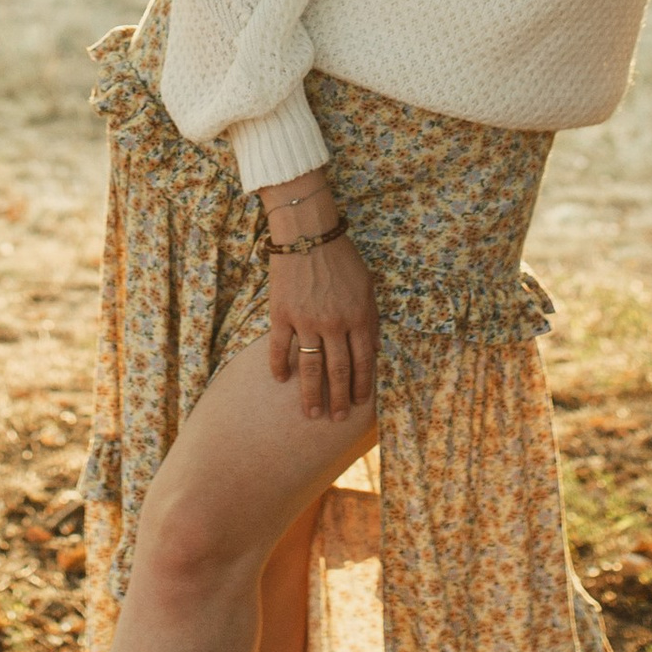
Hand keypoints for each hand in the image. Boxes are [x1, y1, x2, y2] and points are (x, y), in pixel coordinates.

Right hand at [260, 180, 378, 421]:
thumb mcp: (367, 285)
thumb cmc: (341, 257)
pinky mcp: (282, 314)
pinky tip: (280, 381)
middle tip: (335, 419)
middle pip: (338, 371)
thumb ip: (369, 318)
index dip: (360, 386)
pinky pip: (280, 347)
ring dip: (311, 393)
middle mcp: (334, 324)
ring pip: (310, 366)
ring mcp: (306, 321)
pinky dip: (279, 366)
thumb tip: (372, 348)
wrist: (307, 232)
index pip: (363, 362)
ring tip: (310, 413)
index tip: (357, 404)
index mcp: (359, 317)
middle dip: (338, 399)